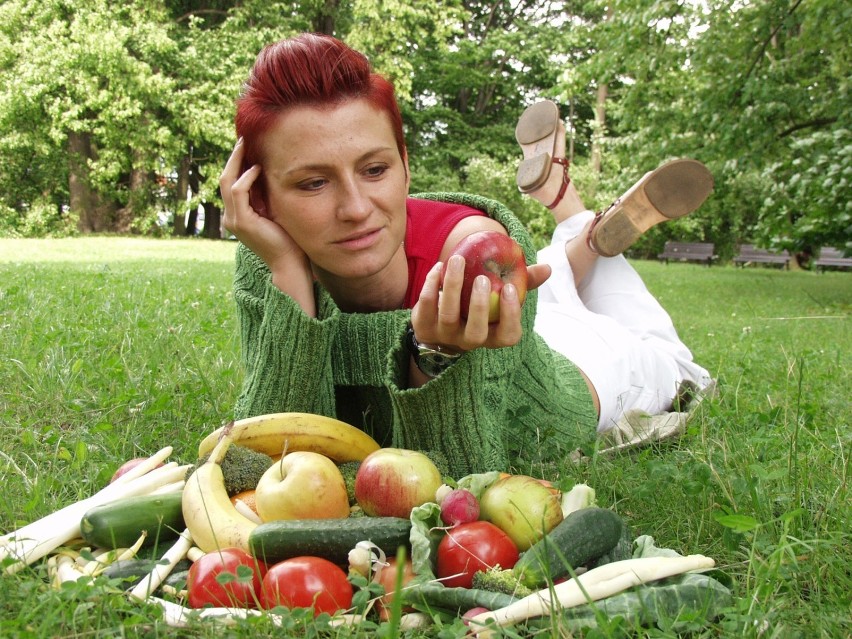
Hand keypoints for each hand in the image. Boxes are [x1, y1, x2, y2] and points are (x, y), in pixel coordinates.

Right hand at [220, 139, 307, 275]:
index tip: (247, 147)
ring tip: (246, 146)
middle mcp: (231, 218)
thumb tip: (271, 173)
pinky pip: (239, 191)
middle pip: (225, 180)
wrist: (289, 263)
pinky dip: (247, 178)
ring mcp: (234, 220)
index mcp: (238, 216)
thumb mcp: (276, 212)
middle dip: (234, 158)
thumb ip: (268, 197)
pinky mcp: (242, 221)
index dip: (237, 164)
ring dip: (237, 162)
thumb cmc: (288, 240)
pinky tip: (258, 168)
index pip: (231, 184)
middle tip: (243, 139)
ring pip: (228, 182)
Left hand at [411, 256, 549, 351]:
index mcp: (493, 336)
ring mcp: (445, 336)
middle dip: (479, 305)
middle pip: (476, 332)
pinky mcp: (423, 327)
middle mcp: (469, 342)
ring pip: (448, 316)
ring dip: (452, 286)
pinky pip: (426, 307)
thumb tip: (547, 268)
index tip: (510, 288)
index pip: (508, 336)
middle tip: (482, 278)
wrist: (439, 321)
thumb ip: (522, 283)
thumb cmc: (478, 305)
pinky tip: (438, 267)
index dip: (511, 315)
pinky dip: (431, 285)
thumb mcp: (499, 297)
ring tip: (457, 259)